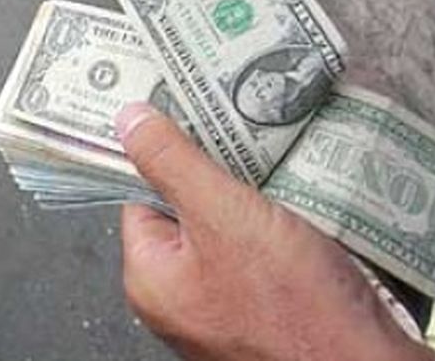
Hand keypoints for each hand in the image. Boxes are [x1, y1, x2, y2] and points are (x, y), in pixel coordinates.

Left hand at [116, 104, 434, 360]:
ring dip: (256, 203)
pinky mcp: (265, 316)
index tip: (195, 118)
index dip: (170, 156)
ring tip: (284, 176)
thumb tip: (130, 120)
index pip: (142, 196)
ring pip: (231, 233)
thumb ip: (173, 163)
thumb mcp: (223, 214)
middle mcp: (177, 301)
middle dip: (221, 177)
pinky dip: (281, 233)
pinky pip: (263, 259)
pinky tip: (305, 216)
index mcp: (149, 279)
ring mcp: (221, 311)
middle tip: (250, 144)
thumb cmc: (293, 307)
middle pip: (189, 213)